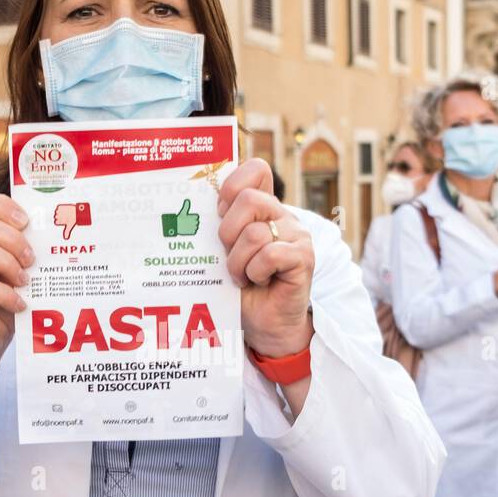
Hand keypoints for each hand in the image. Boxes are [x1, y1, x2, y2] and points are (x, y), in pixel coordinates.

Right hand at [0, 190, 32, 388]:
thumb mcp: (11, 276)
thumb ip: (18, 255)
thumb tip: (48, 235)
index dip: (1, 206)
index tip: (27, 223)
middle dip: (10, 237)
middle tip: (31, 260)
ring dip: (5, 260)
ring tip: (24, 280)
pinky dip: (3, 293)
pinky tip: (19, 304)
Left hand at [216, 159, 315, 357]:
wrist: (264, 326)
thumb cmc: (241, 289)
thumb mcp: (223, 252)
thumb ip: (218, 225)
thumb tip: (193, 206)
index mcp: (263, 208)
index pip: (256, 170)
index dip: (233, 184)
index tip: (221, 211)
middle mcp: (283, 216)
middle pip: (248, 200)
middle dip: (227, 233)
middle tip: (230, 257)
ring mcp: (296, 235)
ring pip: (255, 234)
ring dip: (238, 262)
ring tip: (242, 277)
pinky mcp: (304, 257)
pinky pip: (270, 254)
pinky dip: (255, 272)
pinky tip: (258, 282)